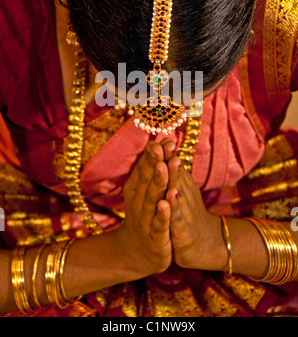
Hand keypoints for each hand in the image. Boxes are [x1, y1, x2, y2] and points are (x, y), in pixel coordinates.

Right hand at [116, 141, 171, 278]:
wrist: (136, 253)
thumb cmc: (144, 216)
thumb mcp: (145, 192)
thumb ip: (150, 169)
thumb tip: (158, 142)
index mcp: (136, 189)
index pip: (145, 168)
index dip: (154, 154)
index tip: (164, 138)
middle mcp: (138, 202)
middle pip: (147, 179)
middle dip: (154, 162)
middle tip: (160, 146)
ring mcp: (146, 219)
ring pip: (152, 199)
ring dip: (158, 182)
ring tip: (163, 166)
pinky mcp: (155, 237)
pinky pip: (159, 224)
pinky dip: (162, 214)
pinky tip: (166, 203)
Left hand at [161, 139, 226, 270]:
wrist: (206, 245)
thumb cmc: (190, 214)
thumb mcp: (183, 190)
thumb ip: (176, 169)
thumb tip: (168, 145)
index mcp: (181, 185)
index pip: (172, 166)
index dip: (166, 152)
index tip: (159, 136)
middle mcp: (184, 195)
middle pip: (176, 175)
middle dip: (169, 159)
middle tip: (163, 143)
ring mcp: (184, 213)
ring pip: (177, 193)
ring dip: (173, 178)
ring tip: (169, 164)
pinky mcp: (182, 231)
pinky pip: (175, 219)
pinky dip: (172, 208)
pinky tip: (168, 199)